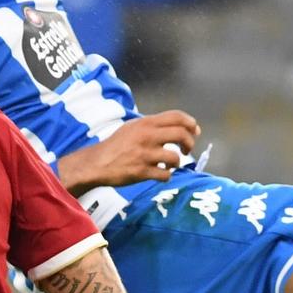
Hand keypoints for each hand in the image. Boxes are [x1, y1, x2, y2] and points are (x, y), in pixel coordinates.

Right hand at [59, 111, 199, 190]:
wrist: (97, 163)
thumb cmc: (117, 145)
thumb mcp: (133, 127)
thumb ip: (154, 126)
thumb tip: (180, 127)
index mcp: (146, 123)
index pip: (177, 116)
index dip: (191, 123)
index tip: (196, 131)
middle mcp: (147, 136)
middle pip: (181, 134)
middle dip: (190, 143)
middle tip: (187, 150)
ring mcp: (145, 154)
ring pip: (175, 158)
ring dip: (177, 163)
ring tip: (169, 164)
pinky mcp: (142, 171)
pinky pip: (165, 175)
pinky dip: (166, 175)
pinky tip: (160, 173)